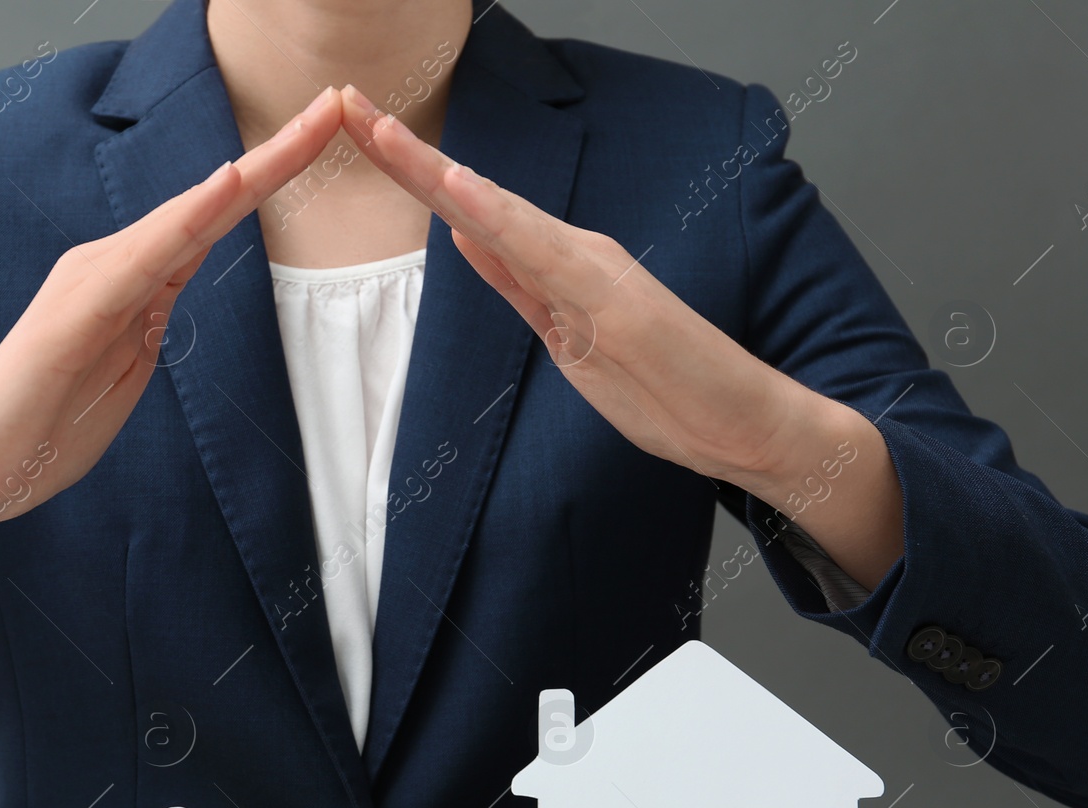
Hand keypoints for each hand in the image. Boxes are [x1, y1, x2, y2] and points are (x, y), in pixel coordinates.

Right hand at [0, 88, 346, 534]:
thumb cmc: (47, 426)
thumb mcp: (121, 369)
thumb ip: (147, 322)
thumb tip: (169, 291)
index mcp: (131, 280)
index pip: (213, 221)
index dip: (270, 179)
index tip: (326, 142)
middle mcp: (112, 264)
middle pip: (209, 204)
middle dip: (276, 157)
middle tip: (335, 107)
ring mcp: (92, 280)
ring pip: (186, 217)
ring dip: (248, 173)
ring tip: (306, 130)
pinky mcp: (77, 310)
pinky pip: (144, 258)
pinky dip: (186, 219)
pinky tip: (225, 186)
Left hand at [336, 85, 903, 587]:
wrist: (743, 422)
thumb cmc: (666, 388)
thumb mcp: (566, 335)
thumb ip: (518, 284)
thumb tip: (465, 236)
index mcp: (553, 265)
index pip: (465, 211)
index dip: (410, 171)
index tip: (358, 134)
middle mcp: (568, 254)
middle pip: (467, 196)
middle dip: (402, 152)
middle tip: (343, 104)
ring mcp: (590, 271)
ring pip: (494, 212)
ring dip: (433, 169)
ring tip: (376, 127)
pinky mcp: (612, 299)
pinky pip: (541, 255)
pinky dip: (497, 219)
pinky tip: (458, 189)